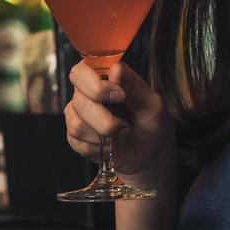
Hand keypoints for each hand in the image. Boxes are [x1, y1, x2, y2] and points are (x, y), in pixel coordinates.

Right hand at [64, 60, 174, 192]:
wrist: (149, 161)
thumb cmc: (154, 129)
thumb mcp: (153, 106)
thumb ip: (134, 87)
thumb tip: (115, 70)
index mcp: (107, 77)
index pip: (83, 69)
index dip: (95, 84)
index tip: (119, 97)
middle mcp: (89, 92)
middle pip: (78, 95)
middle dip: (102, 115)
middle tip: (125, 125)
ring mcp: (79, 114)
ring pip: (76, 121)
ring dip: (104, 132)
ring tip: (123, 133)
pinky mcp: (75, 135)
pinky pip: (76, 139)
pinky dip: (98, 146)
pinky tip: (112, 144)